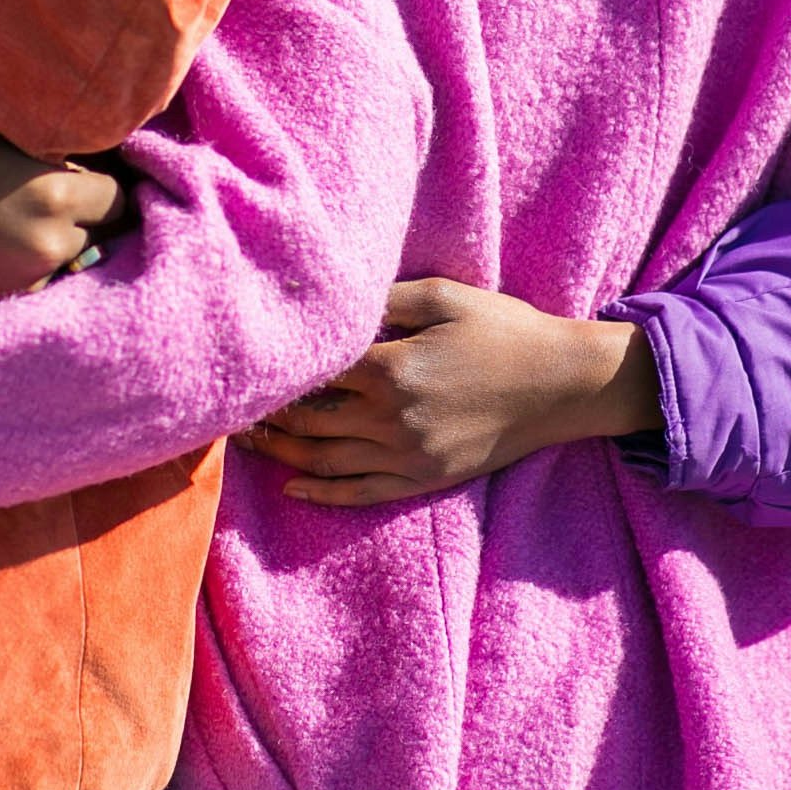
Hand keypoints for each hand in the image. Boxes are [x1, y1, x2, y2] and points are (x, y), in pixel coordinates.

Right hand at [0, 119, 125, 321]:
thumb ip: (45, 144)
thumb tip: (90, 148)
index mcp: (52, 189)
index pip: (118, 195)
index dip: (100, 187)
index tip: (82, 180)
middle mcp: (50, 240)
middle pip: (102, 234)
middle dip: (85, 220)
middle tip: (47, 205)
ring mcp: (30, 281)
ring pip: (72, 264)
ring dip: (58, 249)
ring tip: (13, 230)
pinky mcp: (5, 309)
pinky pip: (41, 290)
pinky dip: (30, 276)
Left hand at [238, 278, 662, 506]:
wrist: (561, 384)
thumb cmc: (503, 330)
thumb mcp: (444, 296)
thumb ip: (384, 299)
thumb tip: (332, 308)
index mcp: (392, 368)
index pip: (312, 375)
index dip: (276, 374)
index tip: (243, 370)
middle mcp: (392, 418)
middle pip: (307, 423)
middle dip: (265, 416)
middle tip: (228, 408)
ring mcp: (409, 455)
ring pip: (325, 462)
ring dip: (280, 454)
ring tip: (246, 443)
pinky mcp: (425, 479)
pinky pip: (361, 493)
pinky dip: (322, 493)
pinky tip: (293, 485)